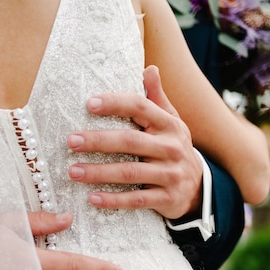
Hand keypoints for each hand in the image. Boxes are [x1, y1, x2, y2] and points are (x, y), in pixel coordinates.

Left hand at [67, 65, 202, 218]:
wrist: (199, 188)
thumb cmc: (173, 149)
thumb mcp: (171, 123)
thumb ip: (156, 98)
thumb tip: (150, 69)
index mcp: (169, 124)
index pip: (140, 107)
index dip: (115, 103)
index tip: (89, 103)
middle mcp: (171, 147)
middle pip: (130, 141)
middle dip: (98, 141)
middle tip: (71, 141)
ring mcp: (170, 174)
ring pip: (130, 172)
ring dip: (99, 172)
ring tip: (73, 171)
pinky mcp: (167, 198)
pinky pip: (137, 199)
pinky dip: (114, 200)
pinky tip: (93, 198)